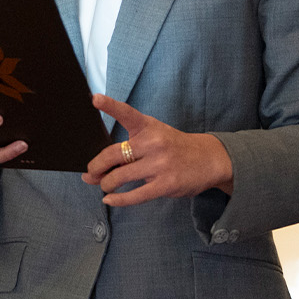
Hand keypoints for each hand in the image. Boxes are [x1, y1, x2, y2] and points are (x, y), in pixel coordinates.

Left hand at [82, 94, 234, 206]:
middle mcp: (153, 143)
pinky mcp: (165, 184)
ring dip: (106, 184)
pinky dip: (118, 200)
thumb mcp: (154, 136)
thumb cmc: (173, 146)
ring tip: (105, 185)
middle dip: (95, 167)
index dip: (110, 105)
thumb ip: (128, 149)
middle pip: (113, 154)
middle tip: (90, 173)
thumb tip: (98, 172)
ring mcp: (159, 164)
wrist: (208, 158)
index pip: (126, 113)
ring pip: (119, 177)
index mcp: (148, 126)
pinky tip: (109, 199)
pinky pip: (134, 195)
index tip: (95, 99)